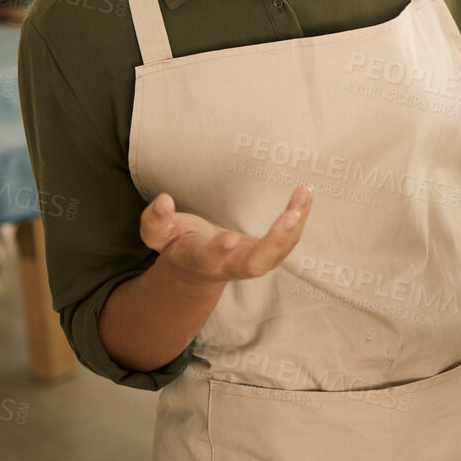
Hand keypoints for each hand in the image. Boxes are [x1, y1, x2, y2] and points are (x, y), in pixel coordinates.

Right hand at [140, 186, 312, 284]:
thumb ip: (155, 220)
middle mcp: (229, 266)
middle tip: (291, 215)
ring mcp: (251, 263)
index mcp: (200, 260)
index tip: (229, 237)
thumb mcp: (158, 234)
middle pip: (256, 264)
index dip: (218, 251)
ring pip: (279, 253)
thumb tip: (163, 201)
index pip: (209, 258)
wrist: (196, 267)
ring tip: (304, 192)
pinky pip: (288, 240)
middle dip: (275, 242)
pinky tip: (305, 194)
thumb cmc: (177, 244)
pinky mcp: (267, 255)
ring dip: (294, 225)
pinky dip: (299, 218)